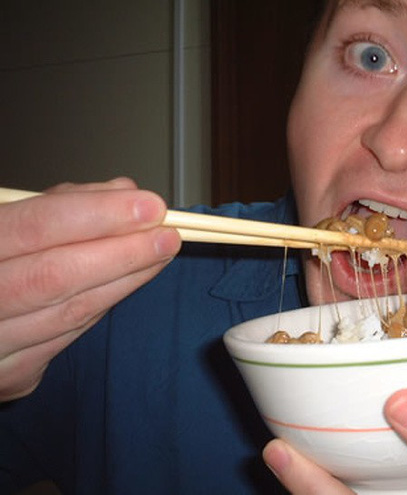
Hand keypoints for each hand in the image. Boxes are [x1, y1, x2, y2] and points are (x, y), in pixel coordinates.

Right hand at [0, 178, 180, 400]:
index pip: (36, 227)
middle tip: (169, 236)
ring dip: (126, 280)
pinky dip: (106, 303)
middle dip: (123, 253)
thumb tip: (124, 191)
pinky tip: (132, 280)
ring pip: (72, 312)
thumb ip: (60, 203)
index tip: (151, 207)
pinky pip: (71, 336)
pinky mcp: (14, 374)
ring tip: (162, 253)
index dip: (99, 215)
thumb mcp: (10, 219)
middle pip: (58, 276)